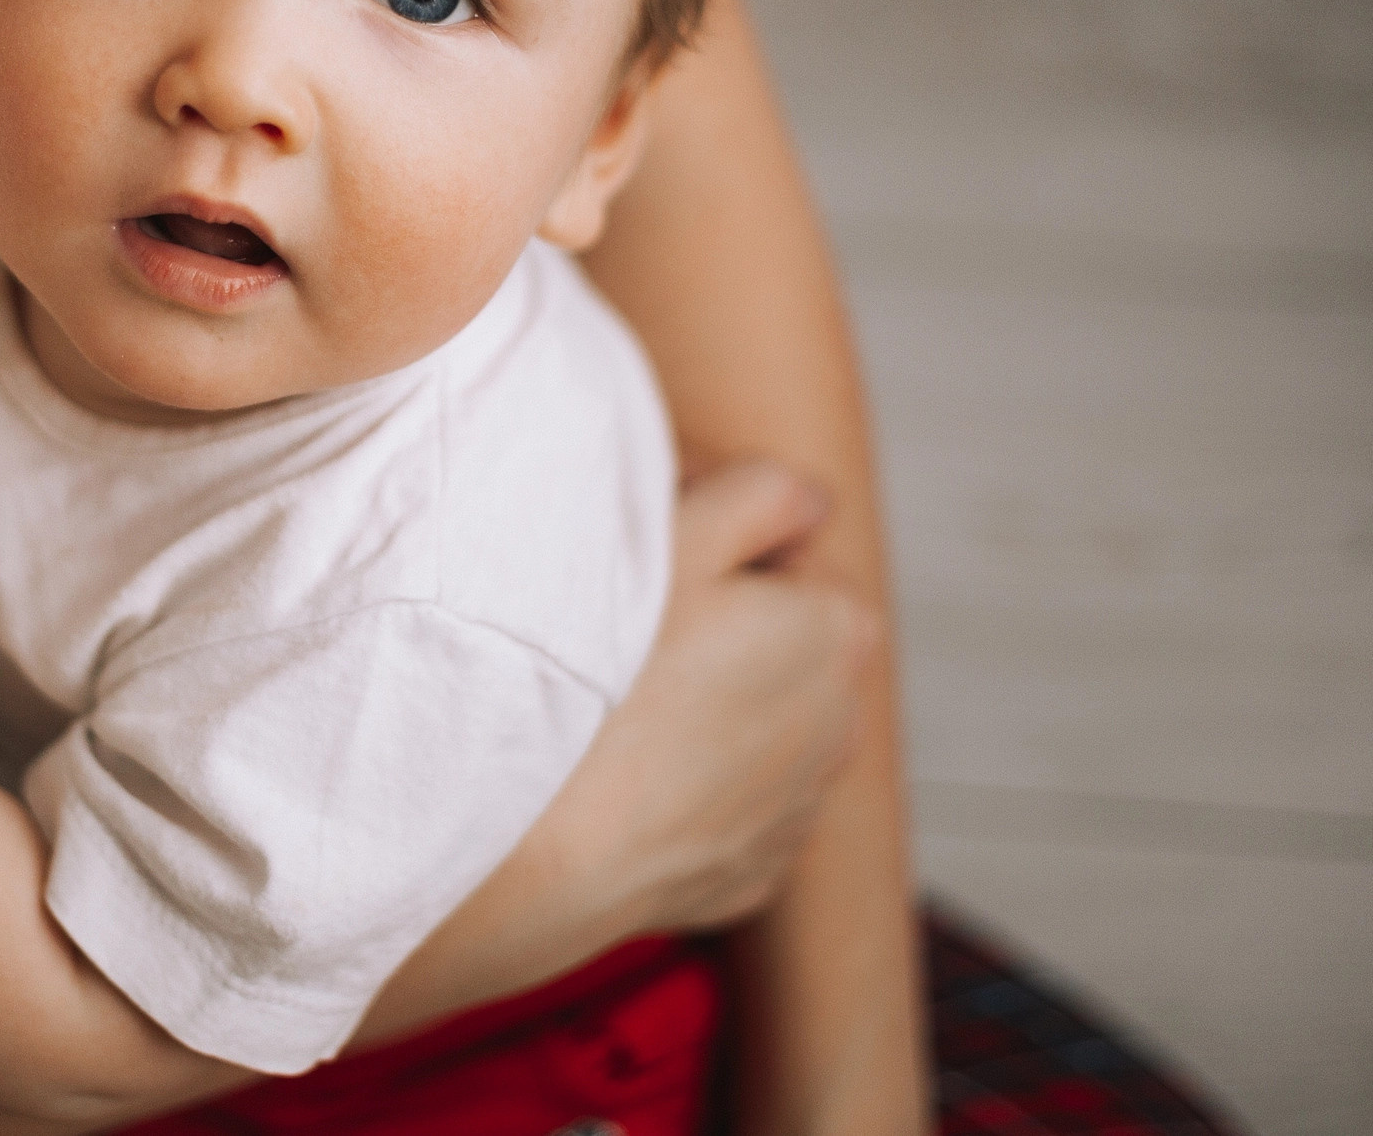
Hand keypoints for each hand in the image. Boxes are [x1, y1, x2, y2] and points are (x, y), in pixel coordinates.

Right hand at [560, 460, 877, 935]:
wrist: (531, 834)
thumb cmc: (601, 667)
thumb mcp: (681, 533)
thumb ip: (764, 495)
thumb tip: (806, 506)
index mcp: (837, 630)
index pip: (788, 557)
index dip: (720, 551)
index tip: (656, 569)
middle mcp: (841, 726)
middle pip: (779, 649)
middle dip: (727, 637)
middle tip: (630, 637)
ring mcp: (795, 812)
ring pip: (752, 733)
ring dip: (708, 717)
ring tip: (620, 714)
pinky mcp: (749, 877)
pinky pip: (721, 811)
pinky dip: (685, 795)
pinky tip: (621, 782)